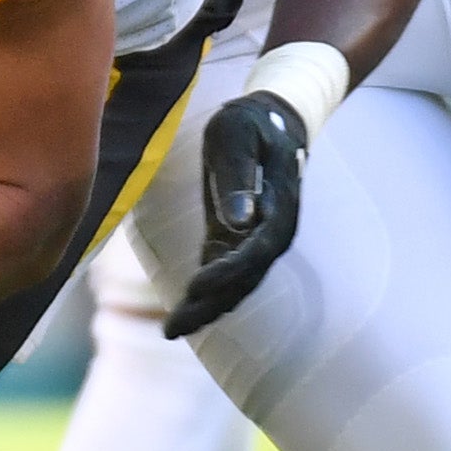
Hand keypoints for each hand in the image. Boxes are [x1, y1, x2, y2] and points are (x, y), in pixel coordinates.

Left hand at [163, 90, 309, 340]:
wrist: (273, 120)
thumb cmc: (252, 122)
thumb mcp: (237, 135)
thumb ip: (238, 174)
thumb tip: (240, 220)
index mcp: (279, 207)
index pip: (255, 251)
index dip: (227, 272)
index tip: (196, 287)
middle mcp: (272, 231)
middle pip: (246, 279)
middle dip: (211, 305)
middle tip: (174, 329)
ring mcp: (256, 238)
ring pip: (236, 284)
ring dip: (207, 309)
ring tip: (172, 330)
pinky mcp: (237, 238)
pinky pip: (224, 273)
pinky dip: (205, 295)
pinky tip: (181, 314)